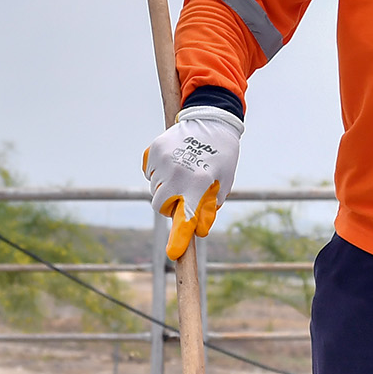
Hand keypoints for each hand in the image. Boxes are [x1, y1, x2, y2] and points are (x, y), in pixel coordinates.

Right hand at [142, 106, 241, 259]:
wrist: (211, 119)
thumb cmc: (221, 156)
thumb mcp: (223, 183)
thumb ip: (209, 208)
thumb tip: (198, 231)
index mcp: (199, 183)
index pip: (186, 217)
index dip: (179, 238)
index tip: (174, 254)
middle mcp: (177, 173)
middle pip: (160, 206)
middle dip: (170, 205)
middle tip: (183, 194)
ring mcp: (162, 160)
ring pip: (154, 189)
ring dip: (164, 187)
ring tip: (182, 171)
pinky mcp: (153, 150)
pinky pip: (149, 172)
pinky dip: (158, 172)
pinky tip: (173, 161)